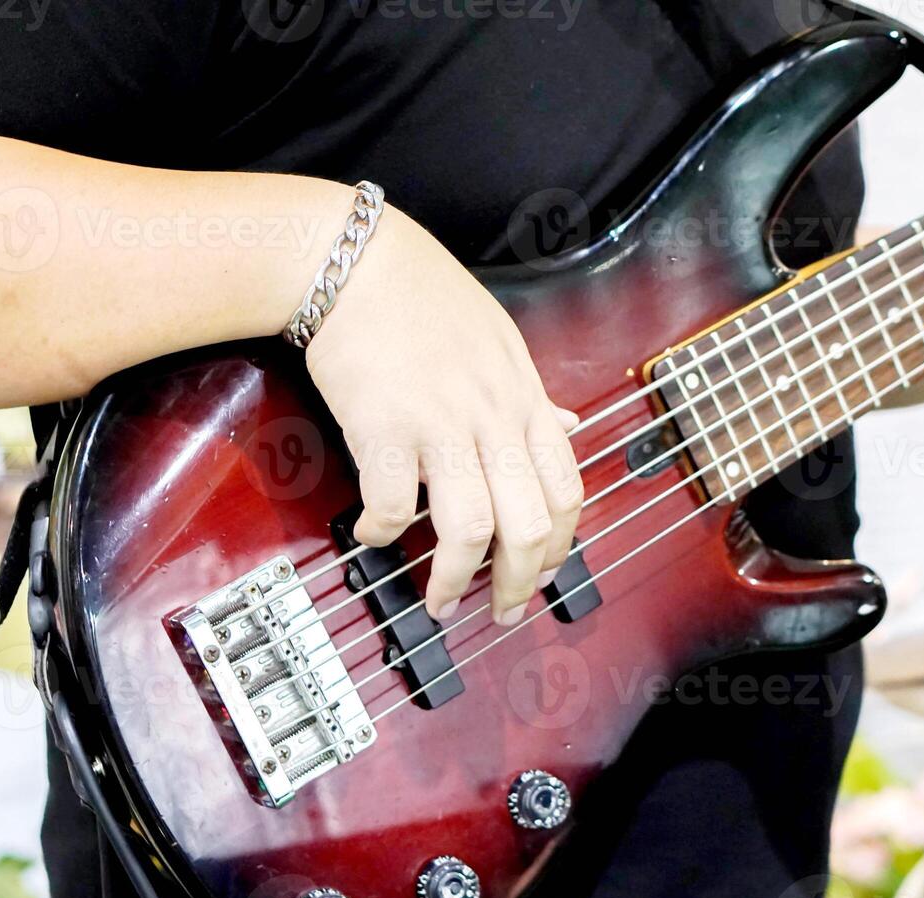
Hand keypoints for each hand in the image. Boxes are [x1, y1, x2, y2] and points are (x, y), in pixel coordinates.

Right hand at [306, 205, 583, 625]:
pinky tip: (373, 535)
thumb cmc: (424, 297)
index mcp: (524, 400)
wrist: (356, 260)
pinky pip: (390, 504)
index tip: (544, 574)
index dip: (561, 547)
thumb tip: (568, 428)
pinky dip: (381, 532)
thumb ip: (533, 396)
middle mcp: (492, 417)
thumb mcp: (502, 340)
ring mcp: (440, 424)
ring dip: (455, 579)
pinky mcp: (383, 426)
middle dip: (520, 583)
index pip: (567, 491)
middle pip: (529, 524)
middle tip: (502, 610)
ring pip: (472, 528)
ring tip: (440, 601)